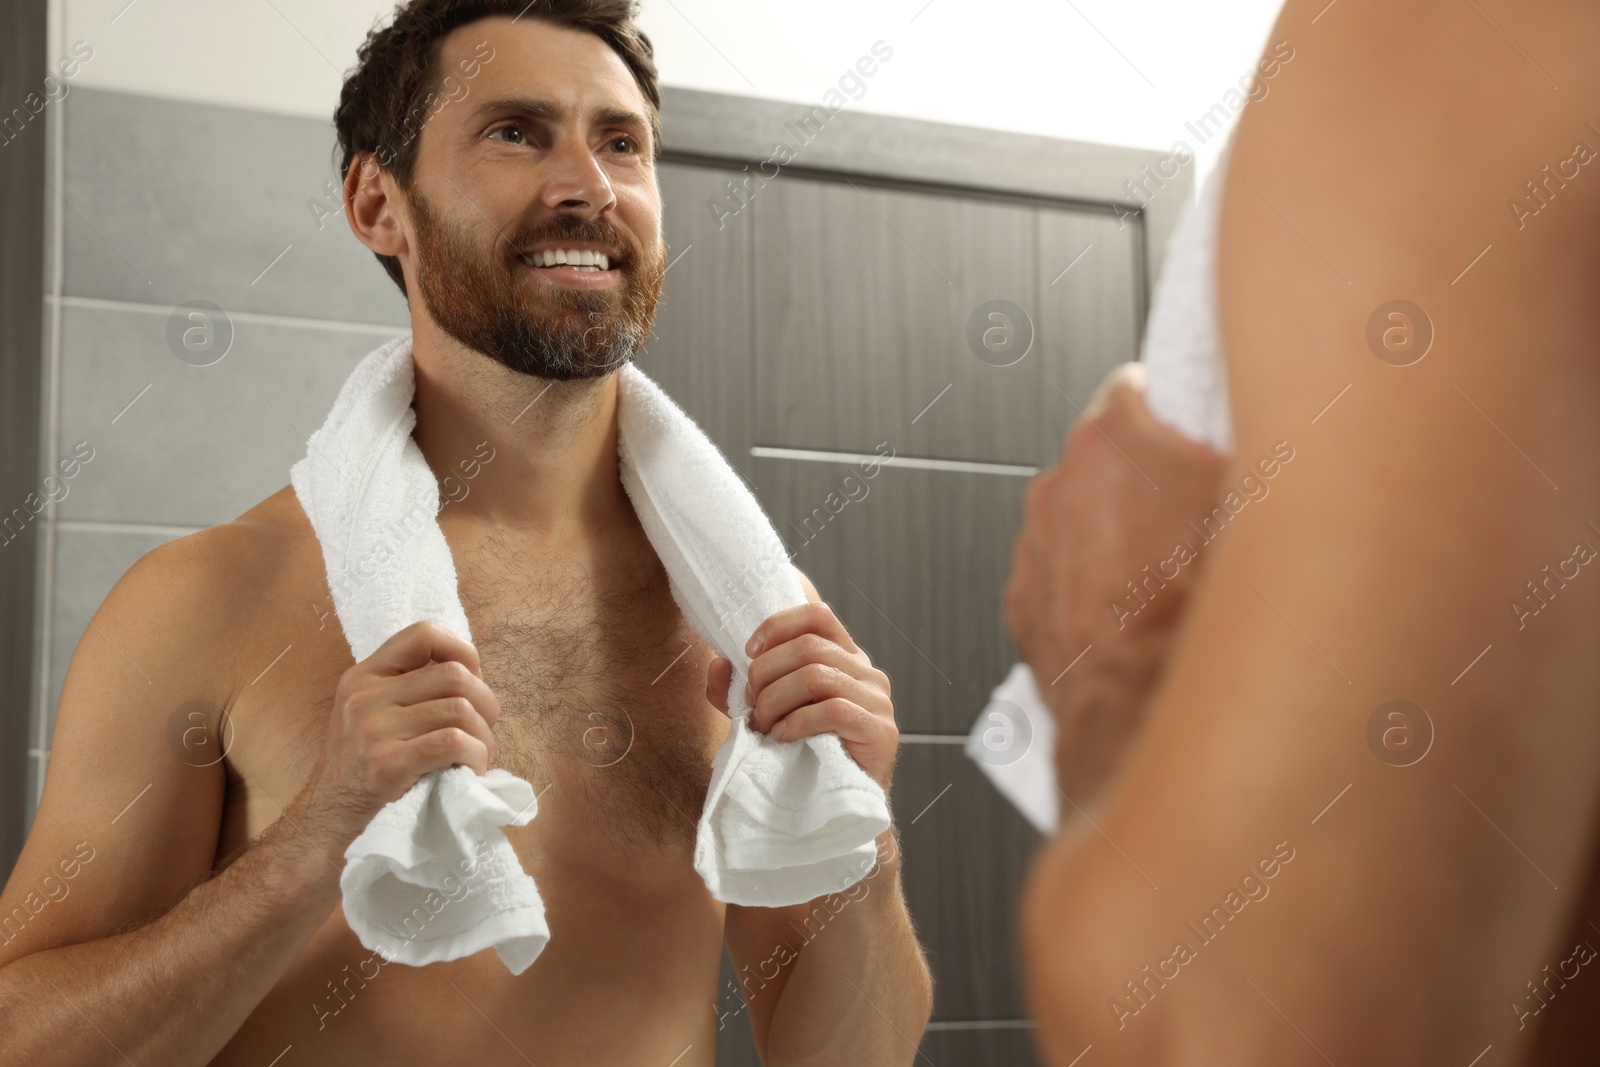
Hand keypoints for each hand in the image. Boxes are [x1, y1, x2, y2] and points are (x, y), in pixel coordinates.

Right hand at [296, 620, 502, 850]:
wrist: (329, 830)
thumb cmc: (364, 775)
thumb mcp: (371, 719)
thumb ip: (408, 691)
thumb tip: (473, 674)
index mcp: (363, 676)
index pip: (423, 634)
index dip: (462, 651)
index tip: (474, 682)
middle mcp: (364, 695)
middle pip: (454, 675)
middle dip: (486, 703)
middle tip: (484, 731)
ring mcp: (372, 729)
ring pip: (460, 709)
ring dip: (484, 736)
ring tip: (478, 756)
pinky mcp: (386, 764)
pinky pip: (453, 742)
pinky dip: (476, 756)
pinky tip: (470, 771)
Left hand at [705, 602, 897, 791]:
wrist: (839, 806)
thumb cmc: (804, 754)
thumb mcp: (763, 713)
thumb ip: (736, 689)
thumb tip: (718, 663)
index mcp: (844, 657)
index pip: (817, 615)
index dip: (778, 625)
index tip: (748, 651)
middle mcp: (866, 671)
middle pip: (808, 647)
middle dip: (766, 674)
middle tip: (750, 705)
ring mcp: (877, 699)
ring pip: (816, 676)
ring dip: (776, 700)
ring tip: (764, 725)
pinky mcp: (880, 730)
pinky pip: (833, 710)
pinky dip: (798, 722)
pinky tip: (783, 737)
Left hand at [1004, 362, 1225, 800]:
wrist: (1144, 719)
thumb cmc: (1198, 620)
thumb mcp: (1264, 512)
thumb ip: (1258, 454)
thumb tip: (1285, 432)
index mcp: (1109, 439)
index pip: (1137, 385)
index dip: (1173, 408)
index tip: (1194, 429)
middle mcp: (1058, 485)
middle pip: (1109, 455)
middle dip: (1149, 476)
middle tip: (1201, 515)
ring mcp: (1034, 545)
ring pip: (1084, 517)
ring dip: (1119, 533)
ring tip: (1173, 578)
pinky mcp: (1025, 602)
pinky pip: (1064, 572)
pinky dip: (1094, 584)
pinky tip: (1138, 613)